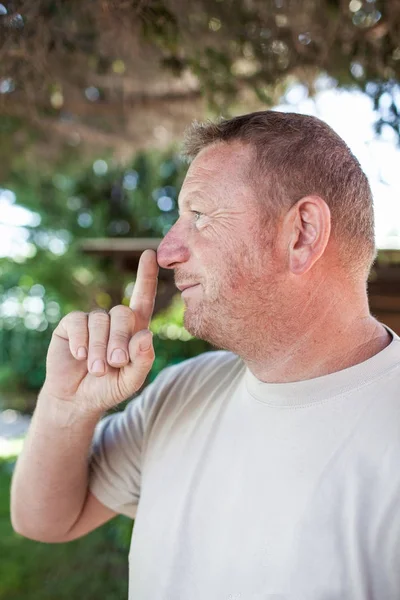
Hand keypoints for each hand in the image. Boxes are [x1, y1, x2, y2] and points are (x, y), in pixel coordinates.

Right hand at [42, 249, 157, 414]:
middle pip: (123, 314)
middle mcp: (114, 321)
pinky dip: (81, 340)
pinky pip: (78, 322)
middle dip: (120, 340)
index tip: (149, 253)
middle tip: (115, 363)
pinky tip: (79, 356)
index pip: (143, 299)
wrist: (76, 400)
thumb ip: (142, 360)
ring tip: (96, 369)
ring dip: (99, 348)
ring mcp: (92, 321)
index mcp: (134, 330)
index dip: (146, 277)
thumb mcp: (131, 380)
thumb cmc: (108, 388)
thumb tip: (146, 334)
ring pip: (100, 321)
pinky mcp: (71, 325)